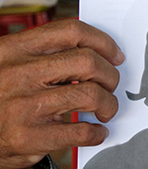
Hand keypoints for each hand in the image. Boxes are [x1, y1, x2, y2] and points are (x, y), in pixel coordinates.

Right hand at [0, 19, 123, 168]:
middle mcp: (17, 73)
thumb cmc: (2, 97)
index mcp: (13, 49)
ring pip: (91, 94)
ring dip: (108, 104)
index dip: (103, 42)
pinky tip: (94, 132)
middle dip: (110, 75)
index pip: (71, 32)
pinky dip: (97, 133)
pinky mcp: (29, 136)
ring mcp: (23, 105)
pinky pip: (82, 130)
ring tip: (105, 110)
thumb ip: (45, 53)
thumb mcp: (11, 65)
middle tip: (111, 86)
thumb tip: (99, 52)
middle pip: (88, 62)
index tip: (115, 56)